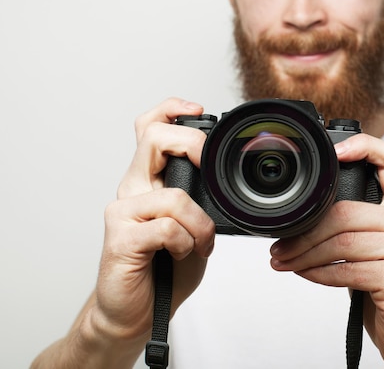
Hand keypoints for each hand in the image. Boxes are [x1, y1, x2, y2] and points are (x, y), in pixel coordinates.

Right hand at [93, 98, 214, 344]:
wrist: (138, 312)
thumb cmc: (167, 267)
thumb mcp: (192, 223)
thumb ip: (199, 196)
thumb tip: (224, 176)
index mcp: (149, 180)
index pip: (150, 128)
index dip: (171, 110)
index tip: (198, 110)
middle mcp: (133, 189)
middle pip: (152, 138)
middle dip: (191, 146)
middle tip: (207, 170)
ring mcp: (123, 212)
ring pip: (173, 195)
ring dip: (200, 224)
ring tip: (200, 243)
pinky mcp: (120, 239)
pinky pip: (167, 227)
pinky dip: (186, 242)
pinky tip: (182, 254)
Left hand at [269, 133, 383, 367]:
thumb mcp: (378, 251)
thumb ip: (356, 228)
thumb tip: (305, 219)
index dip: (364, 147)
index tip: (334, 154)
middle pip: (345, 211)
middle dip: (304, 232)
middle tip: (281, 247)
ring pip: (341, 242)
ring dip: (304, 255)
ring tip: (286, 263)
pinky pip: (346, 270)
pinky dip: (319, 274)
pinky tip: (309, 275)